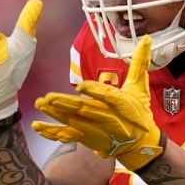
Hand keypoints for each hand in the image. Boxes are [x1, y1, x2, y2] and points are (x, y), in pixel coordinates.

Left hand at [32, 36, 163, 169]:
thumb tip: (147, 38)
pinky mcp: (86, 138)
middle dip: (66, 104)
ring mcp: (95, 131)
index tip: (81, 85)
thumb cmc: (139, 112)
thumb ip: (140, 63)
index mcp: (122, 105)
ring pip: (73, 122)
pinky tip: (36, 125)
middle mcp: (108, 119)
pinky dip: (51, 132)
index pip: (108, 97)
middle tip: (49, 97)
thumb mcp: (140, 87)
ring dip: (55, 114)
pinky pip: (67, 135)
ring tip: (40, 104)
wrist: (140, 145)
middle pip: (85, 111)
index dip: (95, 92)